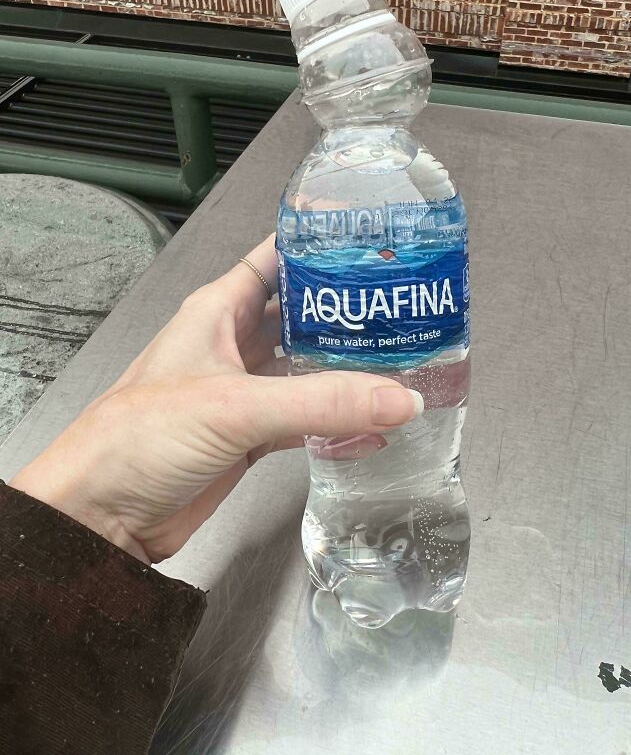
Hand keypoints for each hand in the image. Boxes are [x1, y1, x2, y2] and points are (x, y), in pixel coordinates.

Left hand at [10, 235, 421, 563]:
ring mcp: (242, 394)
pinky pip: (304, 423)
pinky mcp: (248, 439)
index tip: (373, 239)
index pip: (276, 260)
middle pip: (301, 316)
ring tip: (406, 364)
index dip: (320, 246)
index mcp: (217, 311)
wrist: (99, 516)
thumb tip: (401, 398)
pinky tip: (374, 426)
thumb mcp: (234, 406)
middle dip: (348, 313)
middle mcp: (231, 345)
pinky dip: (337, 425)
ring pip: (307, 371)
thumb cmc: (137, 438)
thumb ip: (321, 401)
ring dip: (347, 372)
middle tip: (407, 309)